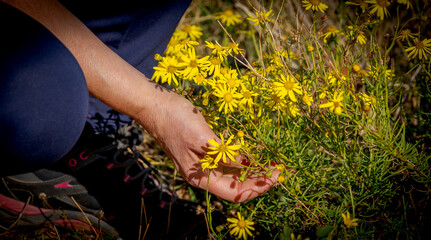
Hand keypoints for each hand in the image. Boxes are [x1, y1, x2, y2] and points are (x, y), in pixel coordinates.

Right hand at [135, 84, 279, 202]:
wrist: (154, 104)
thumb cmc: (174, 118)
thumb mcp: (201, 136)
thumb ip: (223, 153)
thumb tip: (244, 164)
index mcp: (198, 176)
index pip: (233, 192)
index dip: (256, 188)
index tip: (274, 177)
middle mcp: (202, 174)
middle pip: (235, 185)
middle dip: (257, 180)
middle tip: (278, 170)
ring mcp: (202, 163)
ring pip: (232, 174)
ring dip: (251, 170)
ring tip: (270, 164)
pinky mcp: (204, 151)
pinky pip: (226, 161)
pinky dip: (241, 160)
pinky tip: (252, 154)